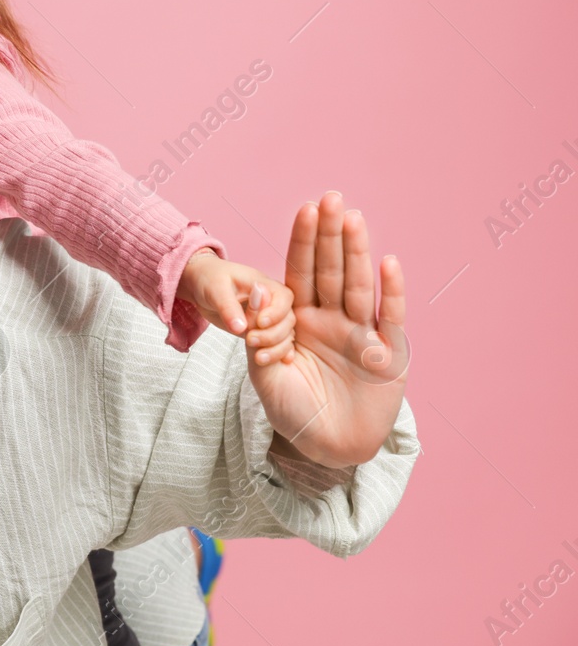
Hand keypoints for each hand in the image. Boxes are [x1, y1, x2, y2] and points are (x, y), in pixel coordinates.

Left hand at [178, 249, 295, 360]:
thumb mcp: (216, 290)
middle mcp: (273, 301)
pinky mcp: (263, 330)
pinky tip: (282, 362)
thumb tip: (240, 328)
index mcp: (265, 284)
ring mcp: (270, 317)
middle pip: (287, 320)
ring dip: (276, 347)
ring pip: (285, 334)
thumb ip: (229, 308)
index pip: (284, 299)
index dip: (276, 313)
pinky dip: (279, 352)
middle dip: (273, 334)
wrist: (202, 286)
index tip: (259, 323)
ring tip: (260, 358)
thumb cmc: (210, 280)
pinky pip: (277, 342)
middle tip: (250, 340)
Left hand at [251, 192, 408, 468]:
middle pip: (332, 270)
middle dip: (330, 234)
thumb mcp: (264, 373)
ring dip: (357, 253)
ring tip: (353, 219)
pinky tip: (389, 263)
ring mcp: (361, 333)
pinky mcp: (387, 354)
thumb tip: (255, 292)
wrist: (326, 448)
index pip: (301, 272)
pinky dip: (391, 291)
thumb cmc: (292, 411)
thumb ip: (259, 334)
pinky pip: (389, 318)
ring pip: (359, 286)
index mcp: (300, 320)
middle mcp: (332, 319)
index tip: (304, 208)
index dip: (304, 241)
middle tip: (331, 197)